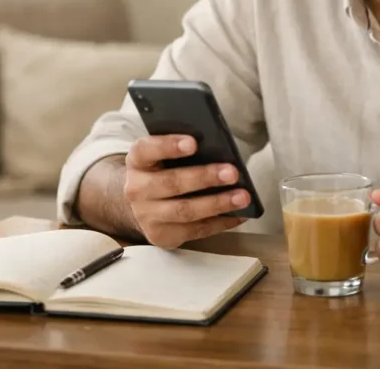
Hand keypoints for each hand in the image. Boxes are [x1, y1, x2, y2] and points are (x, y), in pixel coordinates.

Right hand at [123, 135, 248, 248]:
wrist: (144, 203)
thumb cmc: (164, 170)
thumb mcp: (165, 155)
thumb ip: (185, 149)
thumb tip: (221, 149)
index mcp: (138, 161)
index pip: (146, 150)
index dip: (168, 145)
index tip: (193, 142)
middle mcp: (136, 189)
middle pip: (171, 183)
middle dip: (204, 177)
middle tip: (232, 172)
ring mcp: (147, 216)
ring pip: (184, 211)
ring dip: (217, 204)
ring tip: (242, 197)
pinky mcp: (161, 236)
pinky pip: (195, 230)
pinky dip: (221, 222)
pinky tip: (240, 214)